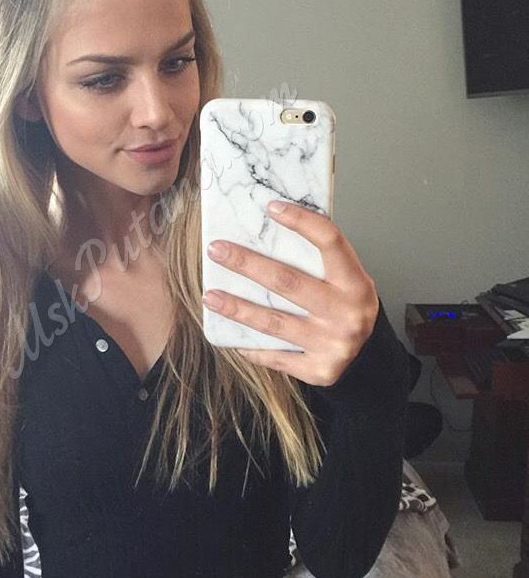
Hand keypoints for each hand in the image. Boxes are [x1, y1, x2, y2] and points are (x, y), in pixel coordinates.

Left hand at [203, 200, 379, 387]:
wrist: (368, 358)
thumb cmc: (345, 306)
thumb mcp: (346, 278)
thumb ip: (318, 258)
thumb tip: (270, 224)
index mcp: (355, 282)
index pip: (330, 241)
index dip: (301, 221)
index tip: (270, 207)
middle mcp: (347, 313)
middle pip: (287, 282)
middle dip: (247, 264)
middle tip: (216, 250)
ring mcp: (333, 344)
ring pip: (273, 321)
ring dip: (237, 308)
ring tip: (210, 295)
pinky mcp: (319, 371)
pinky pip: (275, 356)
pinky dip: (250, 345)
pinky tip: (228, 333)